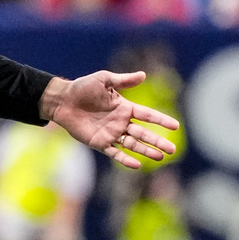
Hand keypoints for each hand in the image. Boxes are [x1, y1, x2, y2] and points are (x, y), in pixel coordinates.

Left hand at [39, 71, 178, 169]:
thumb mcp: (104, 80)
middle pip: (143, 133)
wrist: (63, 100)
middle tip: (173, 149)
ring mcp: (111, 134)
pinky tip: (137, 164)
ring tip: (160, 156)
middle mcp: (121, 122)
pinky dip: (125, 159)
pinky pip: (115, 153)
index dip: (161, 120)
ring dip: (146, 151)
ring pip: (133, 145)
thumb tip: (143, 75)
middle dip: (158, 141)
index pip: (147, 115)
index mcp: (124, 107)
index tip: (176, 126)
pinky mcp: (100, 143)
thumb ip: (123, 80)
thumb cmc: (82, 87)